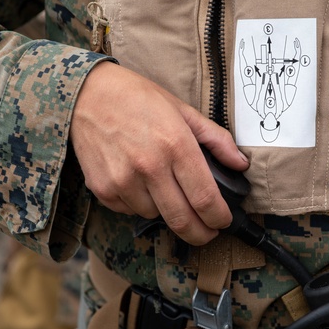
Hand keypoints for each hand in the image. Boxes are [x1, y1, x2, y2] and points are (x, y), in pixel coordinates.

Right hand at [70, 61, 247, 245]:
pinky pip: (130, 211)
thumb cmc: (137, 98)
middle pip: (183, 220)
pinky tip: (138, 183)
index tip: (224, 222)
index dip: (220, 218)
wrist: (87, 94)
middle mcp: (149, 166)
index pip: (205, 199)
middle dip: (200, 233)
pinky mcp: (103, 189)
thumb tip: (241, 164)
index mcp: (175, 144)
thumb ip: (216, 139)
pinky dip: (139, 204)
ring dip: (165, 210)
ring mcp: (123, 180)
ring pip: (156, 216)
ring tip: (163, 188)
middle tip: (207, 232)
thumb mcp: (182, 110)